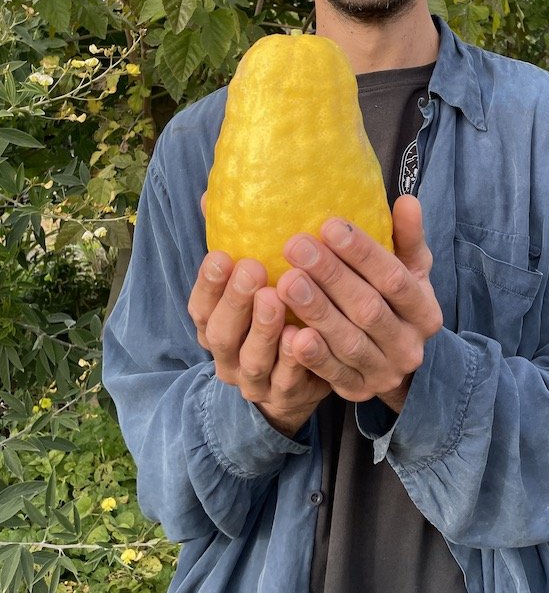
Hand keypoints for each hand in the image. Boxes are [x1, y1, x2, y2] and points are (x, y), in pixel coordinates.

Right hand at [188, 251, 330, 437]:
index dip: (208, 283)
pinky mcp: (286, 397)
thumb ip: (237, 242)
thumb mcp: (253, 284)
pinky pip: (288, 382)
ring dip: (263, 329)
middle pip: (223, 333)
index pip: (201, 306)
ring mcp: (256, 382)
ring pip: (253, 359)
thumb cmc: (275, 317)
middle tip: (252, 269)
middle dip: (235, 301)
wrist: (299, 382)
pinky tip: (304, 337)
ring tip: (277, 299)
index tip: (222, 255)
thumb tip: (210, 195)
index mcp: (216, 327)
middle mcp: (228, 357)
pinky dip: (294, 361)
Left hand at [276, 195, 442, 412]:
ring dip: (316, 312)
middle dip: (331, 276)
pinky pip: (332, 374)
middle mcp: (408, 345)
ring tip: (286, 282)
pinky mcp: (357, 391)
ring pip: (348, 341)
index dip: (362, 253)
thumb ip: (407, 238)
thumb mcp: (410, 271)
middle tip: (296, 246)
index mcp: (424, 310)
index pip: (394, 278)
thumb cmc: (396, 303)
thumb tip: (406, 201)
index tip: (329, 225)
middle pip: (368, 308)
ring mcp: (384, 372)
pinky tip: (289, 333)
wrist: (396, 363)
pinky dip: (311, 356)